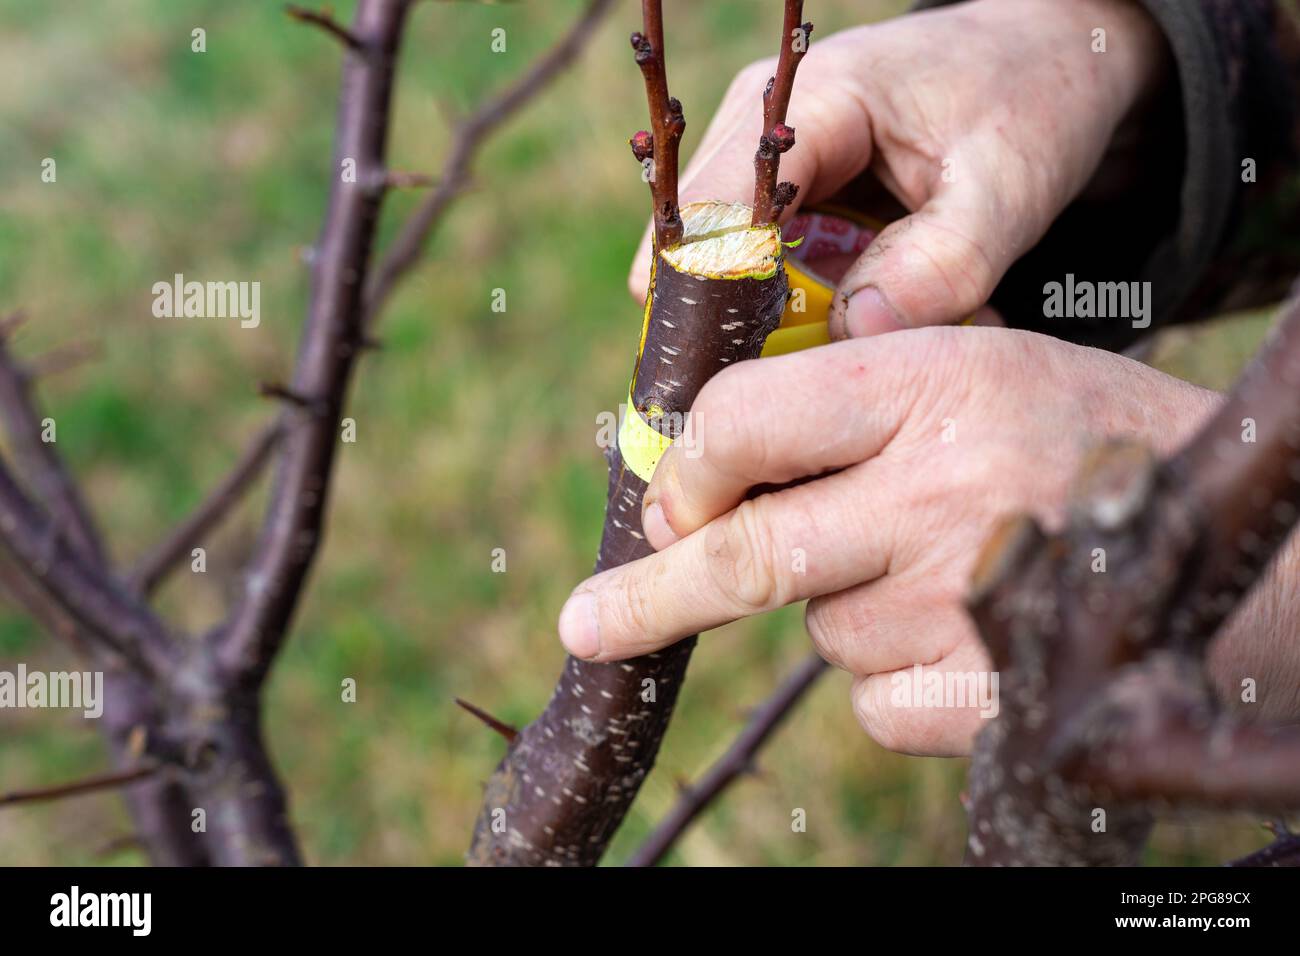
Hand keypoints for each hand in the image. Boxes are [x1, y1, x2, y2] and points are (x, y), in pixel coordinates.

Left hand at [557, 328, 1223, 754]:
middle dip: (654, 596)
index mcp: (935, 381)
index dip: (688, 467)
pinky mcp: (991, 698)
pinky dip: (895, 674)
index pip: (747, 418)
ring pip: (822, 629)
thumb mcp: (981, 369)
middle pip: (750, 555)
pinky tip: (971, 630)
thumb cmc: (1081, 439)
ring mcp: (967, 602)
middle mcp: (942, 491)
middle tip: (589, 625)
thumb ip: (853, 402)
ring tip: (947, 567)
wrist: (1227, 540)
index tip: (666, 502)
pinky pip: (875, 699)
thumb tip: (704, 465)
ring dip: (847, 607)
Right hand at [628, 0, 1168, 336]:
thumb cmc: (1031, 99)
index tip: (735, 388)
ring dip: (760, 330)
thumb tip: (858, 330)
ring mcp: (762, 167)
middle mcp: (761, 132)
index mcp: (810, 105)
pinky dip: (790, 317)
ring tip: (821, 374)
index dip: (710, 304)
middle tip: (777, 405)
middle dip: (727, 330)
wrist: (1042, 58)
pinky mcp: (779, 201)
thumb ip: (943, 262)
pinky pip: (757, 274)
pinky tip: (839, 343)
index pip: (715, 214)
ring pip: (718, 272)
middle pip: (696, 250)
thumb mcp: (1008, 184)